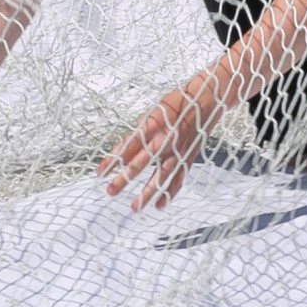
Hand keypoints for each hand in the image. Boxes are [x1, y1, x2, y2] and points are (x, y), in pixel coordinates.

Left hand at [100, 78, 222, 209]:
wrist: (206, 100)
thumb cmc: (177, 104)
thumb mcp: (151, 114)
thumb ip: (138, 134)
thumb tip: (123, 152)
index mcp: (153, 126)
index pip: (128, 145)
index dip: (113, 159)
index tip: (101, 172)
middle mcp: (165, 140)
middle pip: (141, 163)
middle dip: (124, 178)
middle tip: (111, 191)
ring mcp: (178, 151)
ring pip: (161, 176)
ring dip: (147, 192)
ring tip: (135, 206)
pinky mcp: (188, 157)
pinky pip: (178, 178)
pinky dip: (170, 193)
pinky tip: (160, 205)